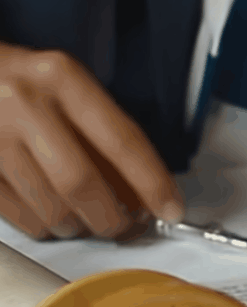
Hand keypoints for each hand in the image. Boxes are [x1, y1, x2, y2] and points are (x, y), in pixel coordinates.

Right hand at [0, 43, 183, 239]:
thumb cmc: (22, 81)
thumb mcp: (66, 86)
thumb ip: (103, 133)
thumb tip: (142, 192)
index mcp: (61, 78)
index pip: (121, 141)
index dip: (152, 183)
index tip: (171, 209)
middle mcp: (24, 104)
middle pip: (81, 184)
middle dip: (112, 219)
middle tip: (126, 228)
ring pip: (48, 207)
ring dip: (77, 227)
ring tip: (87, 222)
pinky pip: (17, 215)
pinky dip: (43, 226)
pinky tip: (52, 217)